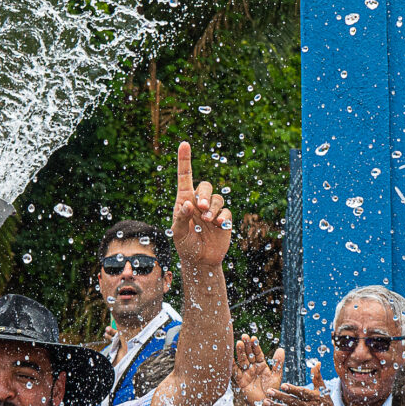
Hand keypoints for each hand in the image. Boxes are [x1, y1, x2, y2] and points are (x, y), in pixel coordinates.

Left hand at [170, 142, 231, 269]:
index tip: (184, 144)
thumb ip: (180, 219)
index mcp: (184, 201)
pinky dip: (223, 217)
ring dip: (213, 208)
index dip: (184, 160)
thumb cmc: (185, 246)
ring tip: (208, 221)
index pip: (184, 177)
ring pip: (217, 198)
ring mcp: (213, 210)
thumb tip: (187, 204)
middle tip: (201, 207)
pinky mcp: (224, 220)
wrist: (200, 261)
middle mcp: (199, 203)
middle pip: (205, 186)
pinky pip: (227, 212)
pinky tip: (218, 225)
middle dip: (204, 194)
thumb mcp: (177, 234)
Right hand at [233, 335, 283, 405]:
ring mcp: (246, 373)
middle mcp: (253, 367)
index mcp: (261, 365)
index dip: (255, 346)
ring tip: (238, 343)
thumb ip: (278, 364)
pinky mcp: (241, 381)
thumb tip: (281, 349)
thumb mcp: (276, 376)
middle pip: (249, 354)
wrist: (264, 405)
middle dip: (246, 346)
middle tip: (244, 336)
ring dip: (240, 353)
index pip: (258, 353)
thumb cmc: (271, 391)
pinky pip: (235, 372)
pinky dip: (232, 365)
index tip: (253, 337)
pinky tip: (229, 358)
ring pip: (242, 361)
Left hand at [264, 362, 341, 405]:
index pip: (301, 392)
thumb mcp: (323, 390)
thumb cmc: (326, 404)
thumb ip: (317, 377)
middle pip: (292, 401)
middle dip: (280, 397)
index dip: (292, 389)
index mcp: (313, 398)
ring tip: (265, 402)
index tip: (283, 385)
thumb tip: (316, 362)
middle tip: (268, 391)